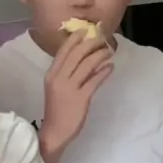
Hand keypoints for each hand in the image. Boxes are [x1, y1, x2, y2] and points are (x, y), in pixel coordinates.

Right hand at [41, 30, 113, 157]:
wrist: (55, 132)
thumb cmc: (57, 109)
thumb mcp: (56, 87)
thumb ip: (66, 73)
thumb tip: (82, 58)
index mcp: (51, 74)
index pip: (63, 51)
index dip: (75, 39)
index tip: (86, 30)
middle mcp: (59, 78)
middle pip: (76, 54)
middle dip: (90, 43)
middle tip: (101, 38)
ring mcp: (70, 88)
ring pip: (87, 65)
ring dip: (100, 55)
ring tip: (108, 51)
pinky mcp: (81, 98)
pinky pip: (94, 80)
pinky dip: (104, 72)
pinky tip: (110, 67)